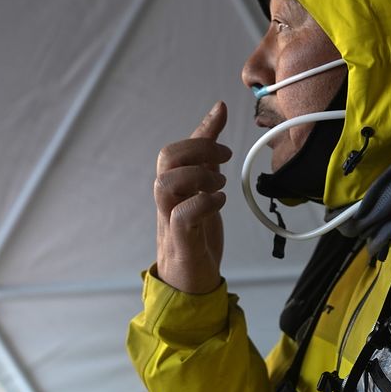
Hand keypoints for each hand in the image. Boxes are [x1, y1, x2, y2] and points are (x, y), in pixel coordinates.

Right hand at [154, 101, 231, 293]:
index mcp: (172, 187)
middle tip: (224, 161)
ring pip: (164, 184)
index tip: (225, 138)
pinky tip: (219, 203)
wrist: (189, 281)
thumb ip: (208, 153)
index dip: (200, 136)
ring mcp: (170, 220)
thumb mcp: (204, 184)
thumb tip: (218, 110)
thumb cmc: (195, 231)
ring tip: (219, 185)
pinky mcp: (181, 242)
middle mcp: (166, 200)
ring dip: (198, 177)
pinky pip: (181, 217)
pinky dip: (203, 204)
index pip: (173, 150)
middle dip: (198, 151)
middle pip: (165, 160)